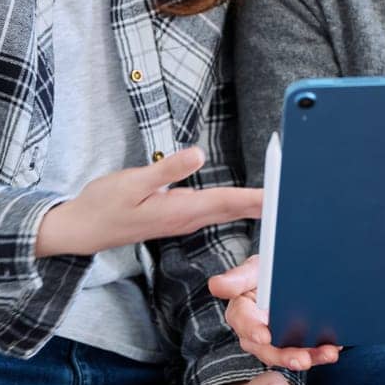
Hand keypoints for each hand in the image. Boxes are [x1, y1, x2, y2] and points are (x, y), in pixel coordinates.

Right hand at [34, 147, 261, 256]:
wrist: (84, 229)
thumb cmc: (104, 204)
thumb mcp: (132, 182)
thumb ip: (166, 169)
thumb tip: (197, 155)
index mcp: (181, 209)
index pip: (229, 200)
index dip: (257, 196)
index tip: (283, 194)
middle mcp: (188, 216)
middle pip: (235, 206)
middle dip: (266, 201)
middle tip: (299, 194)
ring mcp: (184, 217)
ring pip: (227, 208)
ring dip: (254, 203)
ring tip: (282, 195)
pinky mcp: (178, 213)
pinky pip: (215, 208)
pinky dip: (236, 203)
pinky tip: (248, 201)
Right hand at [208, 255, 340, 370]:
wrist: (292, 271)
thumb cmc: (266, 271)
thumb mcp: (254, 268)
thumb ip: (238, 277)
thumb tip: (215, 285)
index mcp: (242, 311)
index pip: (242, 322)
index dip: (252, 330)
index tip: (264, 336)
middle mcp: (257, 331)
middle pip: (267, 348)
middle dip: (285, 355)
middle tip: (301, 359)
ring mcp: (277, 340)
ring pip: (289, 354)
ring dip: (307, 357)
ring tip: (327, 354)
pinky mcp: (296, 343)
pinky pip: (307, 352)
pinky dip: (320, 352)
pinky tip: (334, 349)